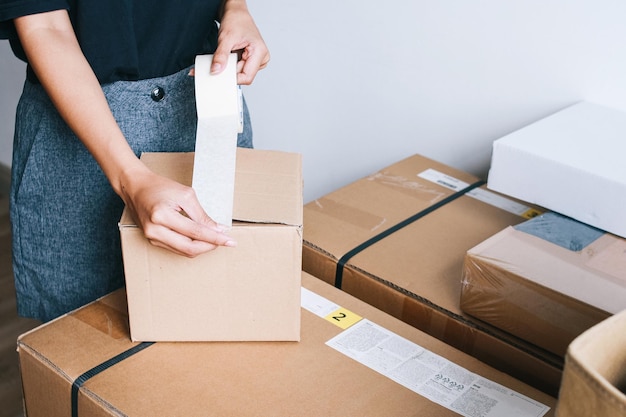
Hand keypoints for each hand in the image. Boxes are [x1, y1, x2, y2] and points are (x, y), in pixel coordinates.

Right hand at [121, 167, 235, 256]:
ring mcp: (152, 238)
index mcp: (162, 216)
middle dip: (210, 246)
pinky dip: (192, 245)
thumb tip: (218, 229)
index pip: (195, 233)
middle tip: (225, 240)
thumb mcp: (185, 195)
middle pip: (190, 248)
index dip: (215, 238)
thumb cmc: (160, 187)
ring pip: (184, 251)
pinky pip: (177, 248)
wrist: (135, 187)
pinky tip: (201, 239)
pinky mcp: (152, 241)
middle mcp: (155, 230)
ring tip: (215, 239)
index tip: (230, 241)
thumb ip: (201, 215)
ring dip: (202, 247)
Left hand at [210, 0, 269, 84]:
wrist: (236, 13)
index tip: (221, 73)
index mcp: (260, 52)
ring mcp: (257, 59)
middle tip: (221, 60)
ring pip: (240, 72)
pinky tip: (230, 55)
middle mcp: (261, 58)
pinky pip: (239, 68)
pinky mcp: (251, 59)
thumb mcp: (226, 38)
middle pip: (243, 75)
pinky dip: (231, 64)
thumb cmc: (236, 20)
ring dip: (230, 66)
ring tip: (228, 53)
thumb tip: (216, 70)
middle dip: (229, 70)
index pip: (247, 77)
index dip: (233, 77)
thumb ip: (221, 56)